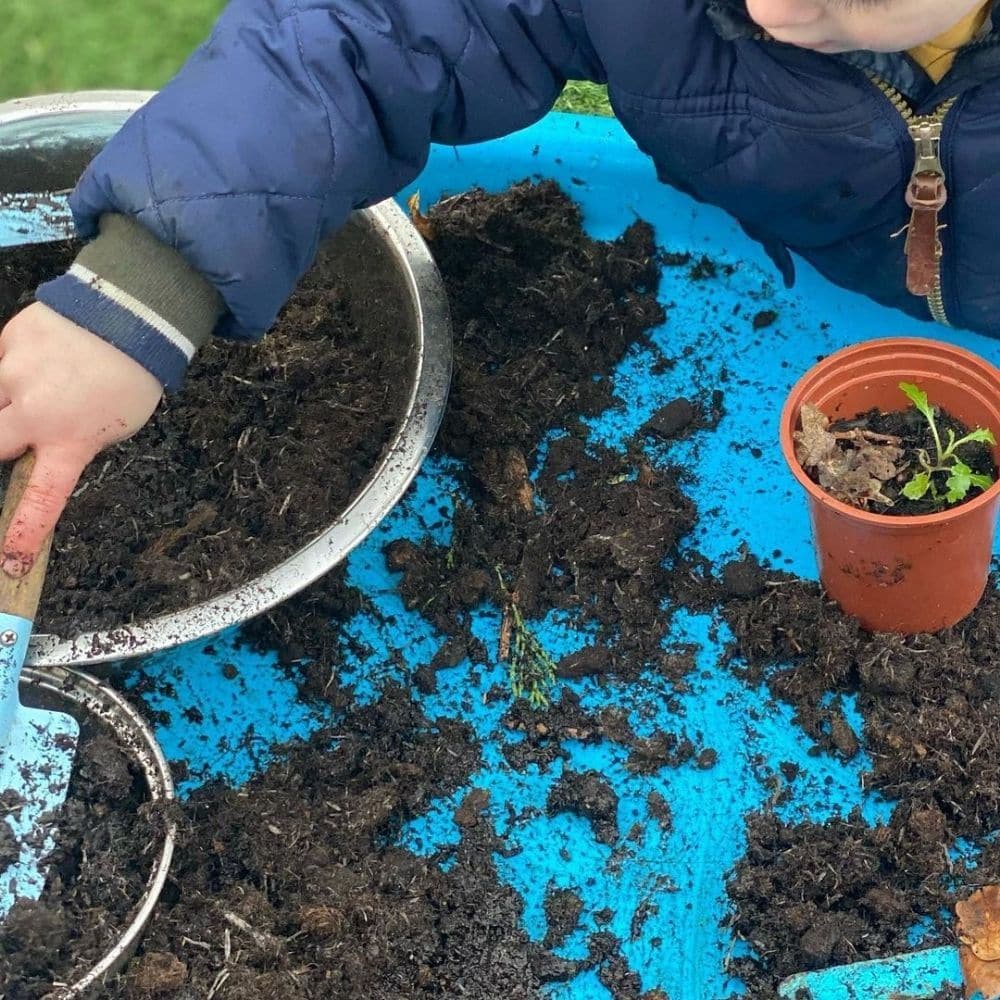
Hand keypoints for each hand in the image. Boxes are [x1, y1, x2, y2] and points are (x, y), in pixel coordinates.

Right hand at [0, 302, 162, 576]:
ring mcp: (16, 375)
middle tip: (18, 439)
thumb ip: (76, 440)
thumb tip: (45, 446)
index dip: (23, 531)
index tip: (10, 561)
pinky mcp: (7, 343)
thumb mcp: (116, 425)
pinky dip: (13, 368)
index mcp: (72, 441)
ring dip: (6, 404)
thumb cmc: (132, 375)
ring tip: (44, 390)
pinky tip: (42, 358)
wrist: (131, 312)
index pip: (41, 499)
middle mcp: (37, 413)